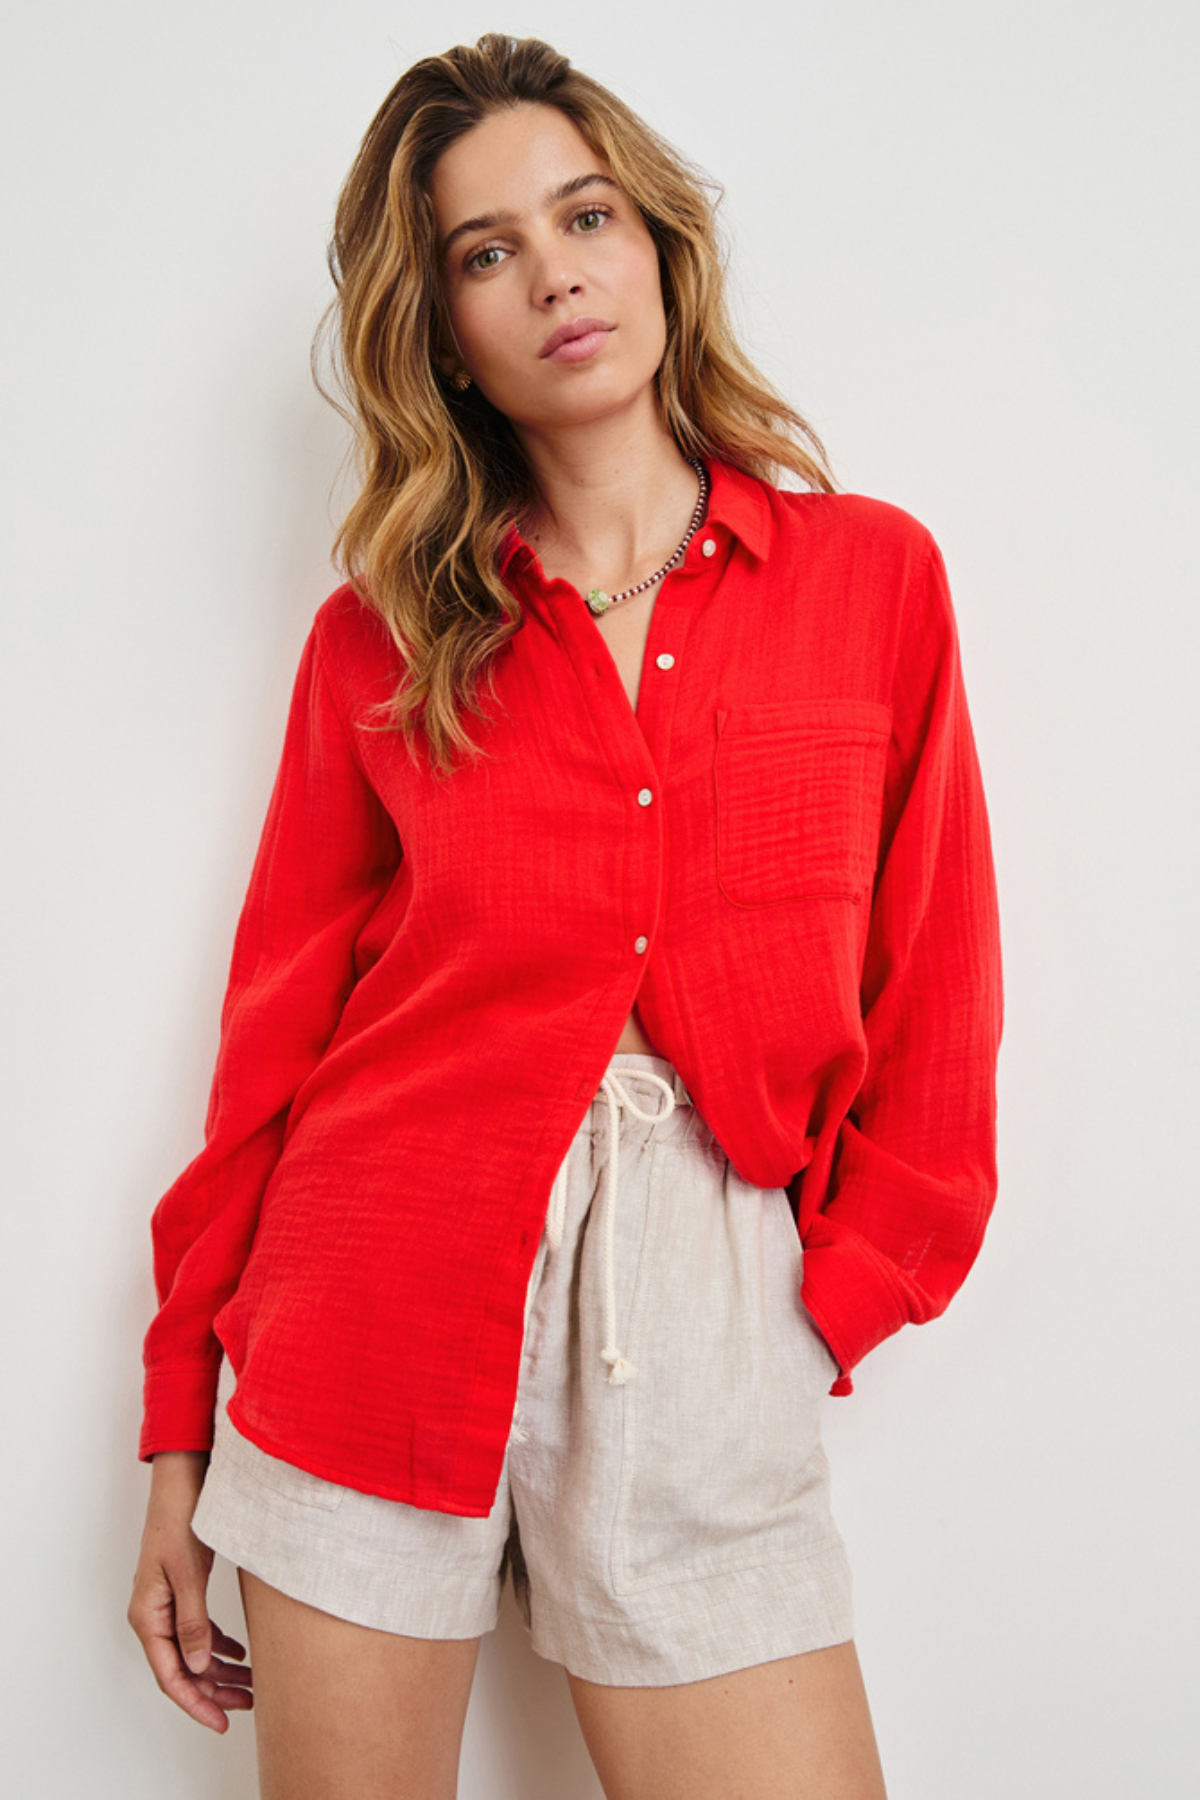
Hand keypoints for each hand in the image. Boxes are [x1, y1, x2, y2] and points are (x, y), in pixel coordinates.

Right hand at [127, 1452, 253, 1733]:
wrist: (183, 1479)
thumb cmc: (181, 1519)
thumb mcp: (190, 1573)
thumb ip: (193, 1621)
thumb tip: (196, 1666)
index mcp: (148, 1615)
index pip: (170, 1675)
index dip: (196, 1703)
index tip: (221, 1722)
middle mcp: (153, 1614)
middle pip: (182, 1668)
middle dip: (214, 1691)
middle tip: (248, 1704)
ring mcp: (166, 1602)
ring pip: (192, 1651)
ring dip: (218, 1670)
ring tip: (251, 1684)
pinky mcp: (181, 1589)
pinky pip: (197, 1630)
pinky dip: (217, 1644)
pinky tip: (240, 1653)